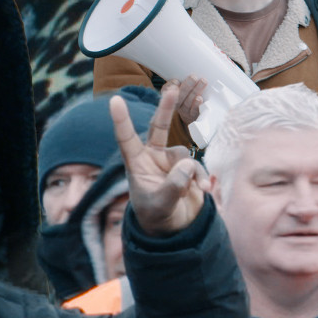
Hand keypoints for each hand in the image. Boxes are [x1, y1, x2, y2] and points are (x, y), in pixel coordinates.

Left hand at [113, 77, 212, 234]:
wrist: (172, 229)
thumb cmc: (155, 216)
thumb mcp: (159, 205)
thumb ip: (172, 186)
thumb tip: (188, 165)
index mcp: (136, 164)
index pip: (126, 139)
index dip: (121, 120)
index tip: (114, 100)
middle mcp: (153, 158)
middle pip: (159, 128)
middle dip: (166, 108)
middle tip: (172, 88)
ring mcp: (171, 162)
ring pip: (185, 156)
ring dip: (192, 173)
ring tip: (194, 190)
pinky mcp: (188, 169)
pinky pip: (197, 167)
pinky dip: (201, 178)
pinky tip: (203, 190)